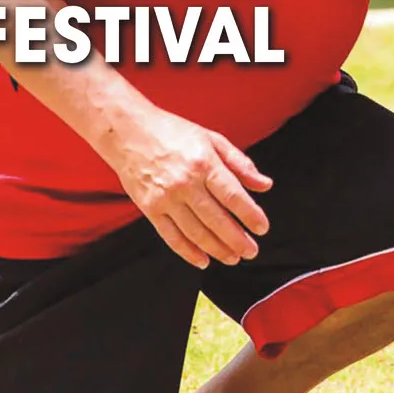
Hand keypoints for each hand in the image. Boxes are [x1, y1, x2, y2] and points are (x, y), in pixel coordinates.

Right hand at [110, 109, 272, 268]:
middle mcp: (185, 183)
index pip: (233, 196)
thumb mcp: (212, 139)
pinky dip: (188, 252)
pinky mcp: (149, 209)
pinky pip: (171, 236)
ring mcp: (165, 198)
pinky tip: (202, 260)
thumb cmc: (173, 132)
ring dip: (217, 249)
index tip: (262, 228)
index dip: (250, 215)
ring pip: (196, 232)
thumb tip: (265, 185)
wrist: (128, 132)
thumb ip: (240, 164)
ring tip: (232, 257)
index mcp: (204, 163)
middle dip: (237, 240)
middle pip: (216, 219)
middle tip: (251, 251)